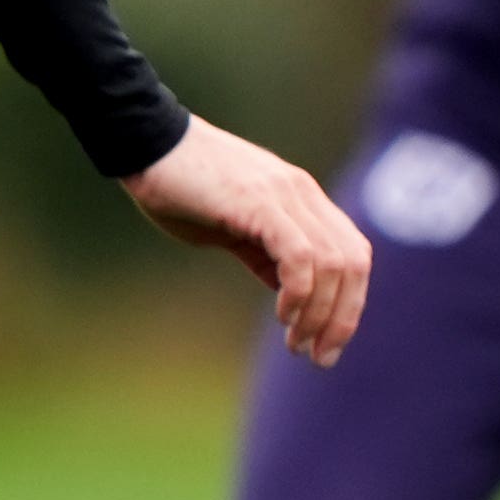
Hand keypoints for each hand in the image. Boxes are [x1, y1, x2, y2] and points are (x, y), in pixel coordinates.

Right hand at [123, 114, 373, 366]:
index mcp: (302, 198)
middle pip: (353, 263)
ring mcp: (285, 196)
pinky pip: (300, 255)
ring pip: (333, 263)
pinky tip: (282, 314)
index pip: (353, 254)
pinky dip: (300, 292)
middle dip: (342, 318)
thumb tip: (288, 292)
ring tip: (296, 343)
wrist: (146, 143)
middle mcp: (303, 194)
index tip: (325, 342)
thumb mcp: (231, 228)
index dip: (349, 303)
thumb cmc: (179, 187)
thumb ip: (263, 253)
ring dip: (320, 313)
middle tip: (318, 355)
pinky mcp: (260, 203)